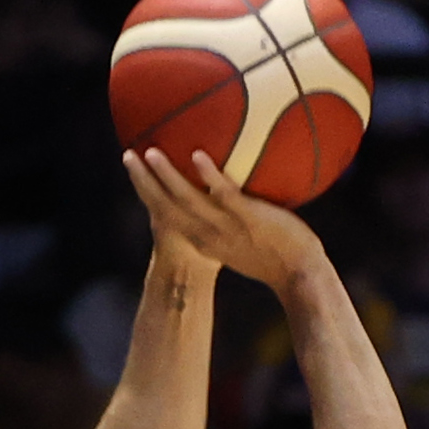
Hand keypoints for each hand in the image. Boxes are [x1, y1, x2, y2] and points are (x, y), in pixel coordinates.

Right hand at [131, 148, 330, 292]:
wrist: (299, 275)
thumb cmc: (276, 257)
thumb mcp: (241, 242)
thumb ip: (229, 223)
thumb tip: (228, 200)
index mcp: (204, 239)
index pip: (167, 215)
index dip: (148, 194)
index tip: (135, 172)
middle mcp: (209, 234)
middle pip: (167, 206)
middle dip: (145, 182)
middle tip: (129, 156)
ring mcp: (228, 226)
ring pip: (189, 200)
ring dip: (168, 176)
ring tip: (151, 153)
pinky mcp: (249, 219)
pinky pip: (225, 195)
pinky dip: (209, 176)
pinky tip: (197, 155)